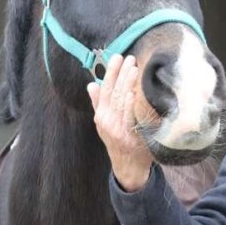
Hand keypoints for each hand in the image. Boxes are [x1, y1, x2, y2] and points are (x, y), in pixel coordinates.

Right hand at [87, 54, 153, 191]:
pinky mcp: (130, 138)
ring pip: (121, 102)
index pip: (105, 89)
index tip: (116, 57)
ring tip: (133, 68)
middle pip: (114, 93)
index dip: (110, 72)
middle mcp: (107, 121)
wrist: (128, 167)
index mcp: (101, 115)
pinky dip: (130, 105)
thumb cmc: (118, 141)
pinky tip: (133, 93)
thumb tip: (92, 84)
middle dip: (121, 73)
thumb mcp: (104, 123)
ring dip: (127, 84)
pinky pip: (129, 118)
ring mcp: (118, 130)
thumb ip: (99, 103)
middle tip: (129, 57)